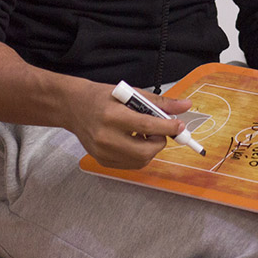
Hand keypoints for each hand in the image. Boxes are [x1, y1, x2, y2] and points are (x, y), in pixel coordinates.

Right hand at [66, 81, 191, 168]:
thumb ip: (159, 102)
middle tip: (160, 130)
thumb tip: (184, 106)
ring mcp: (102, 152)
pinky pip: (131, 164)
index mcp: (112, 116)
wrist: (73, 107)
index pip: (147, 126)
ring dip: (151, 149)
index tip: (179, 125)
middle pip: (145, 151)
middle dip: (160, 141)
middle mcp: (105, 137)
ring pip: (140, 160)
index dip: (168, 127)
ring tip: (146, 134)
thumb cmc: (101, 98)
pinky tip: (135, 140)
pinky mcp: (102, 161)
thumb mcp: (130, 93)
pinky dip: (140, 154)